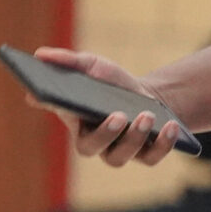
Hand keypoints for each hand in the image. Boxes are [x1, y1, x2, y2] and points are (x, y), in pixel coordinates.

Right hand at [28, 46, 189, 166]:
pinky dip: (163, 144)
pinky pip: (152, 157)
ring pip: (120, 157)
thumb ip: (68, 61)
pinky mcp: (145, 155)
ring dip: (134, 137)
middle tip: (119, 115)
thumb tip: (39, 54)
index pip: (59, 114)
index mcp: (73, 119)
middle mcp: (93, 142)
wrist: (147, 97)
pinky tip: (171, 125)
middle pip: (90, 147)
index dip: (57, 107)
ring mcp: (118, 152)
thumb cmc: (112, 84)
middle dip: (105, 132)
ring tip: (147, 115)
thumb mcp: (94, 66)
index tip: (65, 99)